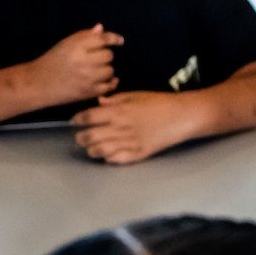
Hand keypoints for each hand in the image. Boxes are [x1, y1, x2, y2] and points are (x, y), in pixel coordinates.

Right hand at [28, 24, 121, 105]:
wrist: (39, 84)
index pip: (102, 40)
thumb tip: (101, 28)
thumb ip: (84, 36)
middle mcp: (83, 61)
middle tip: (97, 58)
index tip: (119, 41)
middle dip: (105, 55)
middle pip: (108, 55)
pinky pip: (109, 86)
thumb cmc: (52, 61)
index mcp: (76, 46)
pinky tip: (108, 80)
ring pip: (110, 71)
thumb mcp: (65, 44)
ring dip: (107, 69)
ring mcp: (87, 78)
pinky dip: (111, 83)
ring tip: (97, 70)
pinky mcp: (88, 92)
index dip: (113, 39)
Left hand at [72, 91, 198, 164]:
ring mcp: (129, 143)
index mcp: (119, 111)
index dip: (78, 120)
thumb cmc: (159, 102)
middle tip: (79, 137)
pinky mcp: (138, 154)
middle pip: (90, 136)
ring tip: (90, 147)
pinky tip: (106, 154)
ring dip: (91, 149)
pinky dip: (108, 158)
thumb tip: (99, 102)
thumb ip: (115, 100)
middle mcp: (121, 128)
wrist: (181, 116)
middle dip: (80, 138)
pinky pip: (117, 159)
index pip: (89, 117)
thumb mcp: (135, 95)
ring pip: (100, 150)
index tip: (74, 121)